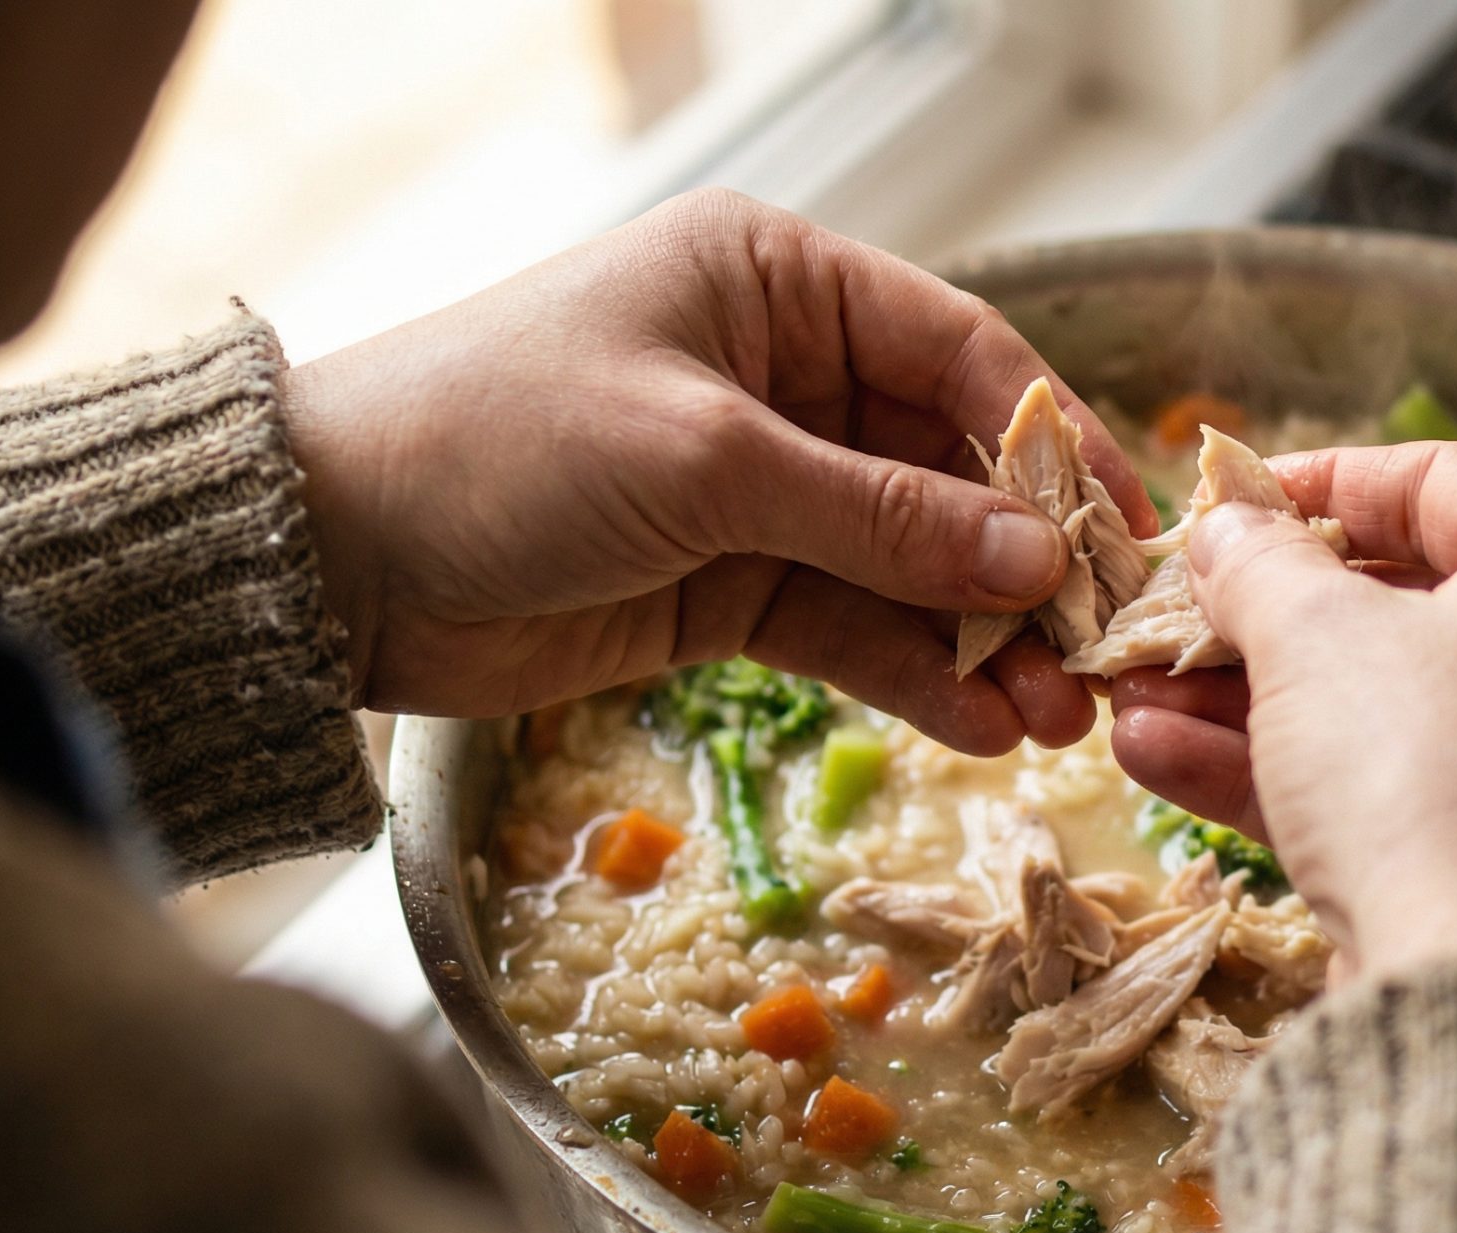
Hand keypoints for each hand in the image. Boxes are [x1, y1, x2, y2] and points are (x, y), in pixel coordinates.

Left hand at [282, 189, 1154, 752]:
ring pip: (912, 564)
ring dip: (985, 639)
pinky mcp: (731, 586)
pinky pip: (852, 628)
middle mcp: (786, 375)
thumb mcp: (704, 462)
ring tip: (1058, 718)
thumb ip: (877, 516)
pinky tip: (980, 726)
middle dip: (1027, 564)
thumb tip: (1034, 559)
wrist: (329, 555)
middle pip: (952, 469)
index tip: (1127, 532)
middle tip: (1102, 653)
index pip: (961, 353)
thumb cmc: (501, 442)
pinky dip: (914, 675)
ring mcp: (763, 489)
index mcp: (778, 282)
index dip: (1055, 443)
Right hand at [1109, 443, 1456, 976]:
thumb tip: (1227, 531)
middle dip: (1261, 617)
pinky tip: (1162, 761)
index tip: (1221, 503)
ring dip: (1253, 700)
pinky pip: (1413, 788)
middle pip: (1412, 604)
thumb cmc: (1424, 776)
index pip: (1439, 480)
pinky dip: (1301, 773)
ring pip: (1398, 706)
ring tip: (1133, 697)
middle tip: (1166, 617)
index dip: (1311, 485)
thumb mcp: (1312, 640)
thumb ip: (1258, 565)